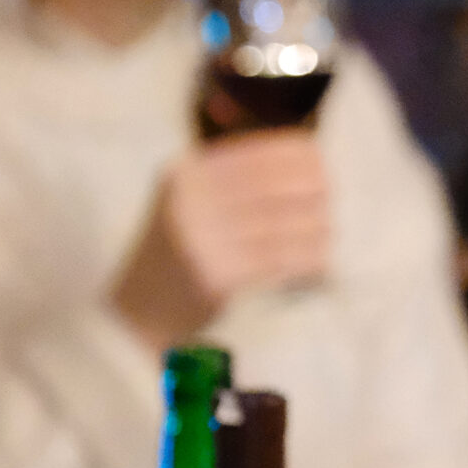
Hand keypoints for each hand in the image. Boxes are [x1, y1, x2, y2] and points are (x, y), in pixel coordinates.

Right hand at [110, 131, 329, 351]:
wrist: (136, 313)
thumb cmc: (176, 253)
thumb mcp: (189, 201)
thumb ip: (235, 181)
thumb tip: (307, 163)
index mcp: (184, 174)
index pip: (253, 155)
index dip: (294, 155)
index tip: (320, 160)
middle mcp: (190, 200)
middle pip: (271, 186)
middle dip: (310, 189)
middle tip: (330, 196)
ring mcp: (201, 237)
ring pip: (280, 224)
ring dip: (314, 227)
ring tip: (327, 231)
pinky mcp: (215, 274)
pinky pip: (277, 260)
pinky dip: (304, 258)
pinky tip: (319, 260)